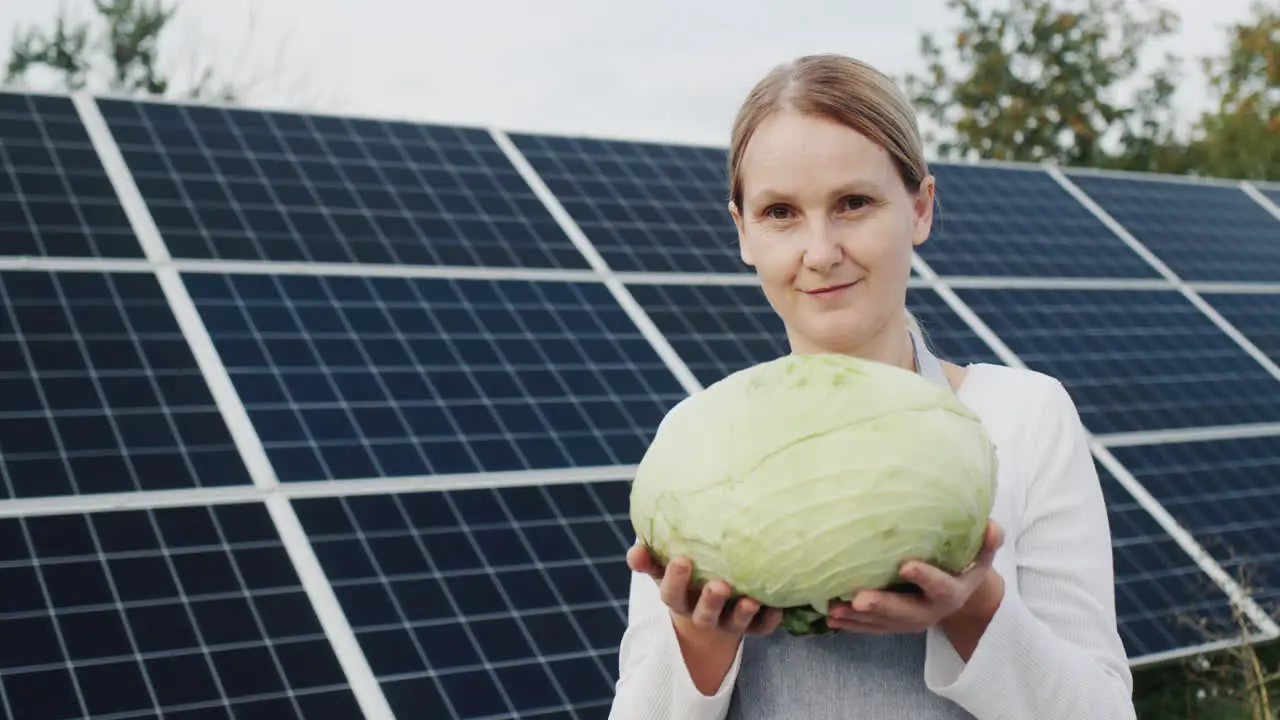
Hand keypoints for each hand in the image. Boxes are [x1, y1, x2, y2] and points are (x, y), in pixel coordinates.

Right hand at [627, 542, 782, 637]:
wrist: (710, 608)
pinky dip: (769, 619)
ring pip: (733, 624)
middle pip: (704, 614)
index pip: (671, 594)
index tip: (681, 560)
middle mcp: (703, 614)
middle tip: (718, 585)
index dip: (675, 580)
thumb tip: (636, 547)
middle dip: (711, 601)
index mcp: (680, 599)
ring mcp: (728, 623)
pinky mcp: (752, 627)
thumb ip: (649, 557)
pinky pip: (762, 627)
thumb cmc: (687, 576)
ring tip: (750, 601)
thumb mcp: (664, 566)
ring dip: (741, 614)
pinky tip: (778, 605)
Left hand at [825, 521, 1004, 635]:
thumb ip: (987, 541)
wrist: (961, 594)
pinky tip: (830, 618)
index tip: (906, 565)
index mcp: (952, 591)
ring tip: (833, 611)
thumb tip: (992, 528)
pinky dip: (851, 624)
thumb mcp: (981, 553)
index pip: (940, 586)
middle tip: (858, 600)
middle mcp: (931, 610)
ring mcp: (910, 621)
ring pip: (883, 623)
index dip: (925, 577)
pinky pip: (872, 628)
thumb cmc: (966, 563)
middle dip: (882, 606)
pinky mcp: (894, 625)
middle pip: (906, 613)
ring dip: (858, 618)